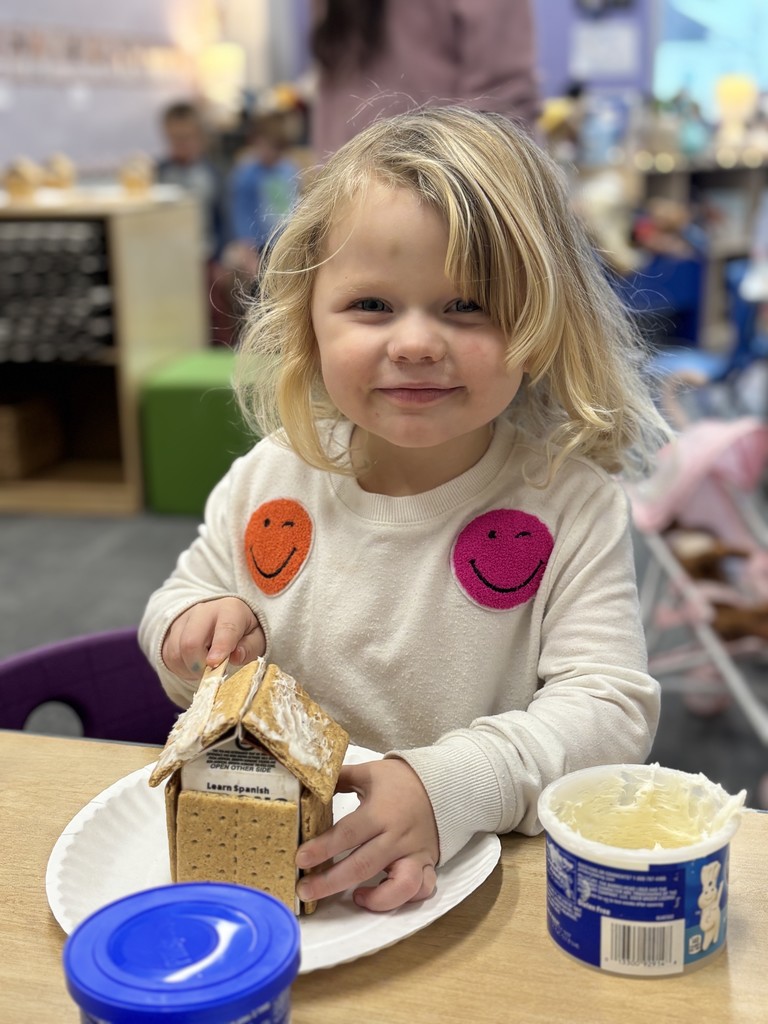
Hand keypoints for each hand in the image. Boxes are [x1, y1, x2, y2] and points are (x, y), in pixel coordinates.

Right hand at [161, 597, 265, 680]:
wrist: (219, 620)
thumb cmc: (242, 632)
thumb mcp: (255, 638)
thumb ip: (250, 647)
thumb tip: (237, 656)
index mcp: (230, 610)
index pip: (225, 628)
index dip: (220, 647)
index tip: (215, 663)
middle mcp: (204, 611)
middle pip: (191, 641)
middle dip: (199, 663)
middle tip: (212, 671)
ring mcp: (183, 621)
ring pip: (177, 652)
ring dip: (191, 668)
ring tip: (206, 666)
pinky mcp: (170, 633)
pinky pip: (169, 657)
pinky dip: (182, 668)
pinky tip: (196, 664)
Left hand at [295, 758, 438, 912]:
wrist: (442, 783)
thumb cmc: (399, 779)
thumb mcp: (367, 773)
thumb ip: (337, 779)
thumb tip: (307, 784)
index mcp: (380, 811)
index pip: (348, 833)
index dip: (322, 848)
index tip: (300, 859)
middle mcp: (398, 836)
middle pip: (363, 865)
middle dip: (330, 882)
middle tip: (305, 890)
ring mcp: (415, 853)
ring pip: (401, 886)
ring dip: (375, 900)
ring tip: (354, 898)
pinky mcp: (428, 863)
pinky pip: (421, 889)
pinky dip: (403, 899)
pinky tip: (382, 896)